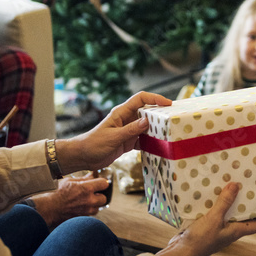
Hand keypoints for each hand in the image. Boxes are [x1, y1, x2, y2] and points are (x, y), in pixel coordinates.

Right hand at [29, 175, 109, 227]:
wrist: (49, 209)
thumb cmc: (57, 194)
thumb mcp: (69, 181)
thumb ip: (83, 179)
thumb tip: (93, 175)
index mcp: (86, 188)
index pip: (104, 183)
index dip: (102, 183)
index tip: (99, 183)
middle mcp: (89, 200)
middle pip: (104, 198)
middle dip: (99, 196)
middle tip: (92, 194)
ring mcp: (86, 211)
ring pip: (97, 208)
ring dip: (94, 205)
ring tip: (84, 202)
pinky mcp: (83, 219)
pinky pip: (90, 215)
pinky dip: (87, 212)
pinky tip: (80, 208)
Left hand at [56, 91, 170, 173]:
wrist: (82, 156)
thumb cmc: (93, 144)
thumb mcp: (113, 137)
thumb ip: (130, 130)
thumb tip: (147, 121)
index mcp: (121, 113)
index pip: (140, 99)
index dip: (155, 98)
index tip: (168, 104)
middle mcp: (126, 119)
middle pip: (147, 112)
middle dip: (159, 114)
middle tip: (172, 120)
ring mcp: (128, 130)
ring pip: (147, 126)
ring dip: (156, 130)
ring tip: (169, 134)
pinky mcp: (128, 141)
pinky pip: (143, 139)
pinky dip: (150, 142)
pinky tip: (157, 147)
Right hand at [155, 182, 255, 255]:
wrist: (181, 252)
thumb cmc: (201, 240)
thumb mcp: (214, 219)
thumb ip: (225, 202)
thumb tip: (236, 185)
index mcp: (236, 231)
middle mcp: (230, 230)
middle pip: (245, 216)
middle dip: (251, 204)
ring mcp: (219, 228)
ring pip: (231, 213)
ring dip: (234, 201)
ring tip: (237, 185)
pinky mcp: (208, 226)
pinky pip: (218, 212)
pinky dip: (219, 202)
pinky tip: (215, 192)